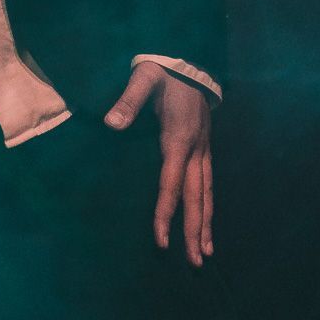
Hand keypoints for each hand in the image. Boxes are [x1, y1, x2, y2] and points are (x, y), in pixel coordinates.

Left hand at [105, 63, 212, 263]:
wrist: (189, 57)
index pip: (171, 183)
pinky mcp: (204, 146)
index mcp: (179, 138)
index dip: (165, 213)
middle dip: (195, 229)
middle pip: (196, 196)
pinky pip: (208, 182)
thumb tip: (111, 123)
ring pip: (207, 192)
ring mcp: (204, 148)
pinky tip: (207, 221)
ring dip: (206, 223)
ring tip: (206, 252)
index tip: (162, 241)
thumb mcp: (143, 77)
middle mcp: (196, 148)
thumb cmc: (163, 69)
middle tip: (196, 262)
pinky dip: (208, 205)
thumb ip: (128, 100)